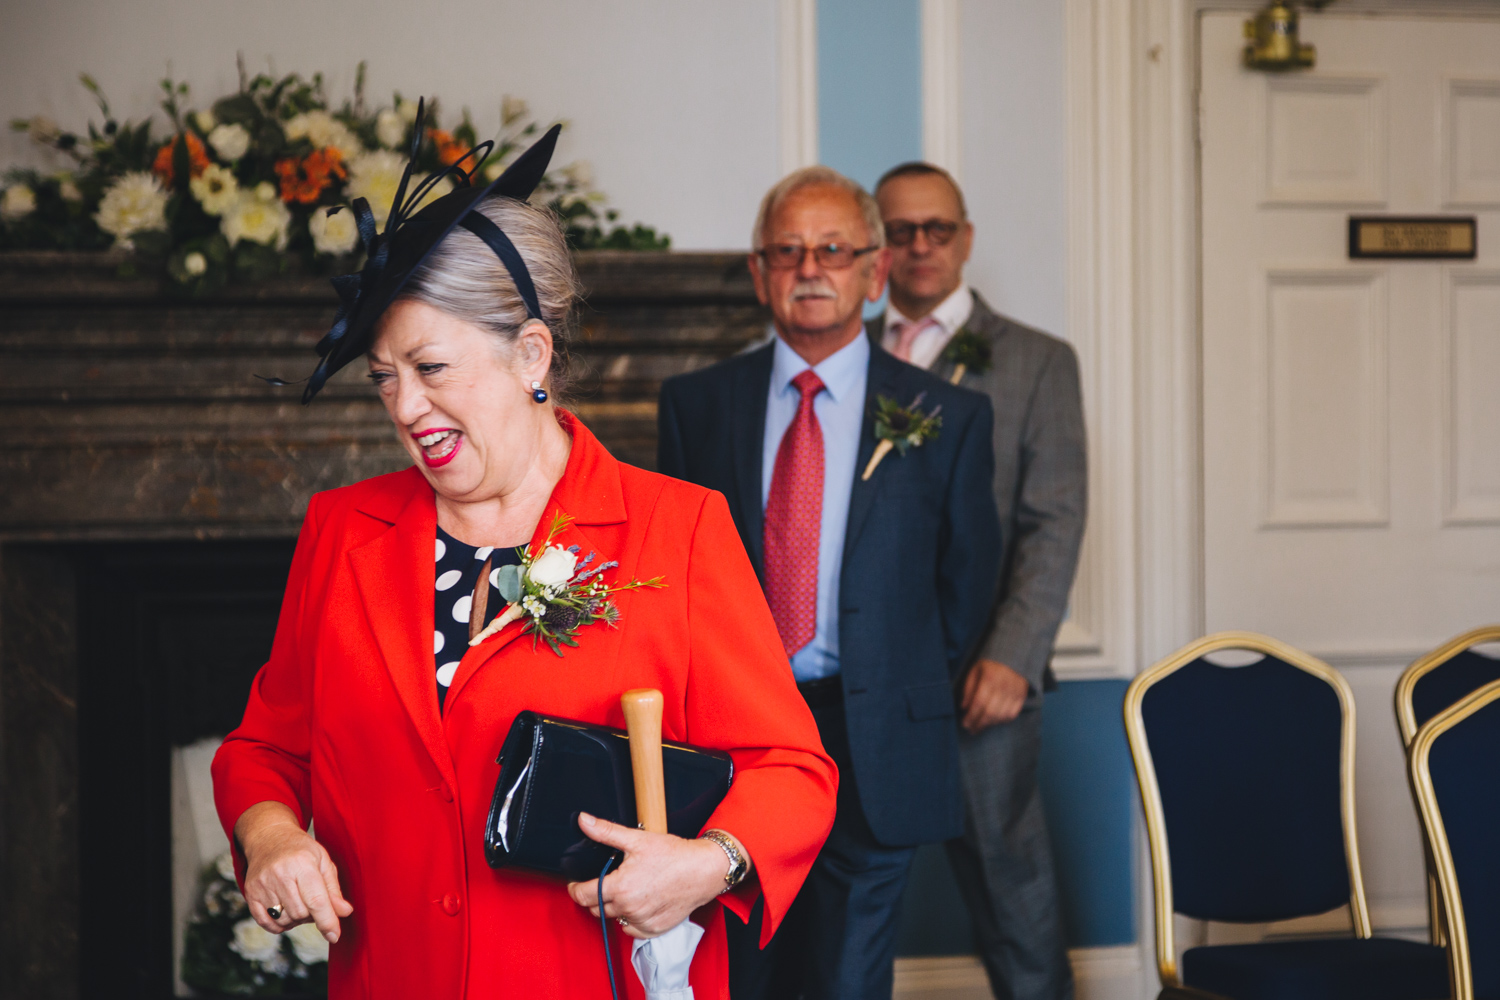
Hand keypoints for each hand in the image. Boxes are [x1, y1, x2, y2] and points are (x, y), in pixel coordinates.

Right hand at [235, 801, 353, 942]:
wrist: (269, 838)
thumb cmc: (301, 850)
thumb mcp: (323, 862)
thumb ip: (333, 890)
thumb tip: (345, 912)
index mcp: (301, 863)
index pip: (316, 901)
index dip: (327, 921)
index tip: (334, 935)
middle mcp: (279, 875)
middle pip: (301, 913)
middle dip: (312, 915)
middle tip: (312, 900)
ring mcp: (262, 885)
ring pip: (284, 921)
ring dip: (296, 919)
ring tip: (299, 901)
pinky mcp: (250, 894)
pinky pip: (267, 923)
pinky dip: (279, 924)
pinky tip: (285, 910)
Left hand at [566, 813, 738, 938]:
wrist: (703, 871)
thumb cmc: (673, 855)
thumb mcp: (637, 839)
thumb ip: (606, 832)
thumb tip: (583, 820)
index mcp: (620, 887)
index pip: (582, 895)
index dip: (575, 888)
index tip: (576, 884)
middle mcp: (628, 908)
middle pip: (596, 908)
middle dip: (595, 896)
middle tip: (606, 882)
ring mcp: (641, 921)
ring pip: (614, 918)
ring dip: (613, 907)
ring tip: (626, 889)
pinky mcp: (654, 930)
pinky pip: (631, 929)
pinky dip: (630, 919)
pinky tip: (639, 903)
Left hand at [960, 659, 1029, 732]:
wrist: (1013, 657)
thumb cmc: (989, 666)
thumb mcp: (974, 671)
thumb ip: (968, 689)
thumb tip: (964, 708)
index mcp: (990, 677)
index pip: (979, 702)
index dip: (971, 716)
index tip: (964, 724)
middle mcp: (1004, 686)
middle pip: (990, 711)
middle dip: (979, 723)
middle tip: (971, 729)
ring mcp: (1015, 692)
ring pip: (1001, 715)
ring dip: (989, 725)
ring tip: (980, 727)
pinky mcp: (1022, 697)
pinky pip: (1012, 714)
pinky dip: (1001, 721)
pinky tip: (993, 722)